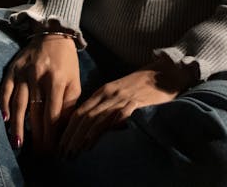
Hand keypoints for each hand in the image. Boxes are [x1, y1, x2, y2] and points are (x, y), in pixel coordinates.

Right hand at [0, 35, 80, 153]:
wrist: (53, 32)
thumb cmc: (66, 61)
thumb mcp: (75, 80)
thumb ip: (70, 103)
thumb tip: (62, 128)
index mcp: (57, 79)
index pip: (52, 114)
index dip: (51, 134)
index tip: (51, 149)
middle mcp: (39, 76)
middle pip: (35, 111)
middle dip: (36, 135)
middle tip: (36, 153)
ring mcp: (24, 71)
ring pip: (19, 102)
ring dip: (18, 125)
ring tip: (17, 144)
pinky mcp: (13, 68)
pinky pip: (6, 88)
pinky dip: (4, 104)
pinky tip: (5, 119)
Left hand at [59, 66, 187, 157]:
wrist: (166, 72)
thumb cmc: (144, 86)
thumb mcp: (121, 93)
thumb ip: (108, 106)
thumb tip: (92, 127)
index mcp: (104, 91)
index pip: (79, 111)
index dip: (67, 129)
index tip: (60, 145)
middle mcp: (109, 94)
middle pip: (82, 116)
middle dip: (69, 137)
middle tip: (61, 154)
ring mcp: (120, 98)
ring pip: (93, 119)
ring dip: (80, 138)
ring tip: (71, 153)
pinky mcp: (133, 104)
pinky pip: (112, 119)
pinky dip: (99, 131)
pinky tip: (91, 143)